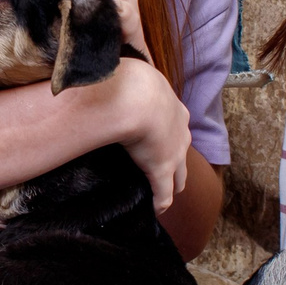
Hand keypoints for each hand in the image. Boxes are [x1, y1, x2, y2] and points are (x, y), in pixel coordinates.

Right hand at [108, 57, 192, 213]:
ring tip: (166, 192)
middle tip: (168, 172)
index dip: (169, 134)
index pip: (175, 126)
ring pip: (179, 174)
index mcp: (173, 108)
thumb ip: (123, 82)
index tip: (157, 139)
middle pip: (183, 152)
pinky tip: (157, 210)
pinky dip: (161, 203)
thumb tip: (103, 74)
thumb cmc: (130, 81)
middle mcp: (181, 131)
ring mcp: (175, 152)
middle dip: (178, 162)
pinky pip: (164, 193)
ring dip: (173, 183)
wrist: (135, 97)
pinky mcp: (163, 170)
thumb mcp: (132, 77)